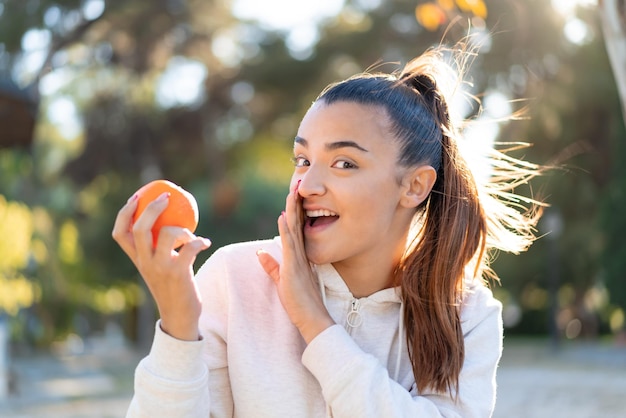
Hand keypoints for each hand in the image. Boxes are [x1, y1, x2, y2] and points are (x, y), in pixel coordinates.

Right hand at [112, 192, 210, 340]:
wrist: (179, 317)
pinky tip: (206, 243)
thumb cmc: (173, 287)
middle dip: (152, 208)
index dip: (125, 213)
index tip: (136, 197)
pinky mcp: (178, 273)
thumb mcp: (159, 267)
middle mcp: (145, 263)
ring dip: (183, 229)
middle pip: (140, 228)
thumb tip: (172, 219)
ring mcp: (160, 268)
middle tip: (167, 196)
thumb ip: (159, 248)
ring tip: (191, 236)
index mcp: (137, 260)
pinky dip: (200, 241)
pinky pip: (190, 247)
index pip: (120, 233)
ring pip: (167, 234)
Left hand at [257, 181, 334, 343]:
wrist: (311, 317)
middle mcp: (301, 254)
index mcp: (299, 256)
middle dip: (296, 204)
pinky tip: (284, 216)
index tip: (293, 195)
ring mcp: (299, 259)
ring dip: (293, 210)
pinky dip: (287, 229)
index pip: (295, 229)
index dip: (294, 211)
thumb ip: (271, 266)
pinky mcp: (294, 267)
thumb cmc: (299, 302)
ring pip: (295, 229)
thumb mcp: (281, 280)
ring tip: (292, 192)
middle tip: (296, 185)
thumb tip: (260, 252)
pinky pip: (290, 244)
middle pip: (297, 224)